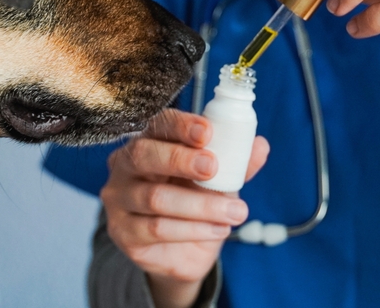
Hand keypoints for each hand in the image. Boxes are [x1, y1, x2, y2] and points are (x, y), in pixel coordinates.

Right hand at [100, 109, 269, 307]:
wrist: (181, 253)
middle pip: (143, 155)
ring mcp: (119, 200)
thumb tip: (260, 146)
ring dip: (201, 205)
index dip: (180, 125)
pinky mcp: (123, 232)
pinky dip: (194, 229)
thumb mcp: (217, 181)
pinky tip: (219, 229)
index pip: (158, 125)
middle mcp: (125, 166)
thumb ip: (234, 164)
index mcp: (149, 142)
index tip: (207, 131)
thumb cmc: (194, 204)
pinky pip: (157, 228)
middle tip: (212, 167)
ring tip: (236, 211)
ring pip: (156, 197)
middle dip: (180, 159)